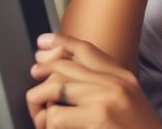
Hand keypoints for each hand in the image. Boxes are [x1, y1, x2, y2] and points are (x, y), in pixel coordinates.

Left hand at [26, 33, 161, 128]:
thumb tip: (68, 82)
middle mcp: (117, 81)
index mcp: (124, 77)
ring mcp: (107, 97)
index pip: (88, 50)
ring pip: (55, 88)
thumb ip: (104, 89)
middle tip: (34, 84)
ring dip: (40, 105)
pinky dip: (48, 125)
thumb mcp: (127, 104)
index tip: (44, 42)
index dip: (62, 42)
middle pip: (66, 65)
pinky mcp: (98, 116)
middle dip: (43, 72)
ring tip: (41, 120)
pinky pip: (56, 115)